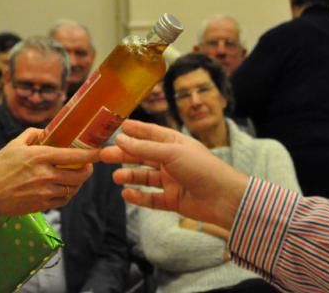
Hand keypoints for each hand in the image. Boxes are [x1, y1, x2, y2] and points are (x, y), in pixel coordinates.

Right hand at [0, 128, 98, 215]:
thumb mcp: (13, 145)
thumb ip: (32, 134)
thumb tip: (46, 131)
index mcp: (40, 156)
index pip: (74, 156)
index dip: (92, 154)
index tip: (101, 152)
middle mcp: (45, 174)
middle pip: (79, 175)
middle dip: (88, 170)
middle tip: (88, 166)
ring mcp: (44, 192)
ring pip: (72, 189)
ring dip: (78, 183)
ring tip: (76, 177)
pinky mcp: (41, 205)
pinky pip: (63, 200)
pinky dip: (67, 194)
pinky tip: (64, 188)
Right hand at [99, 120, 248, 229]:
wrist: (224, 198)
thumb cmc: (202, 168)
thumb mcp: (171, 153)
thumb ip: (144, 147)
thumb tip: (120, 139)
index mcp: (175, 143)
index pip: (151, 133)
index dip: (135, 130)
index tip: (117, 127)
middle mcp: (173, 160)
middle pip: (143, 155)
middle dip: (125, 155)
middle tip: (104, 155)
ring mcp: (173, 180)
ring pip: (145, 177)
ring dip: (130, 175)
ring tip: (116, 177)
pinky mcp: (173, 200)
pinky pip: (151, 198)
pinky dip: (139, 196)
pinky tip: (127, 194)